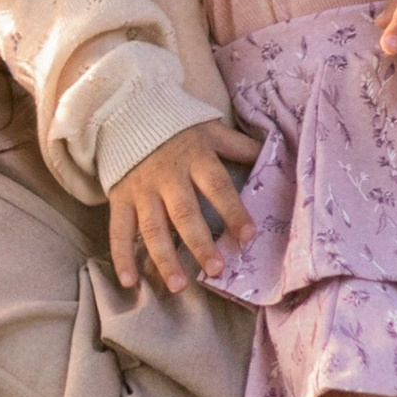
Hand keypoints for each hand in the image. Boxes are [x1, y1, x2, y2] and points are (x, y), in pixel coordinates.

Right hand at [106, 120, 259, 294]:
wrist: (127, 110)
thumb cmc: (177, 127)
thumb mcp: (210, 130)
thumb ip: (239, 146)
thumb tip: (278, 154)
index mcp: (195, 158)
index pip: (217, 187)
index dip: (233, 210)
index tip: (247, 236)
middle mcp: (168, 177)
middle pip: (185, 213)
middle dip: (200, 243)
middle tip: (216, 270)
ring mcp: (141, 190)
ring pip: (152, 228)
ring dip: (165, 258)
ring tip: (178, 285)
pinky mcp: (120, 198)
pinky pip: (119, 230)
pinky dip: (121, 257)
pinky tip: (130, 281)